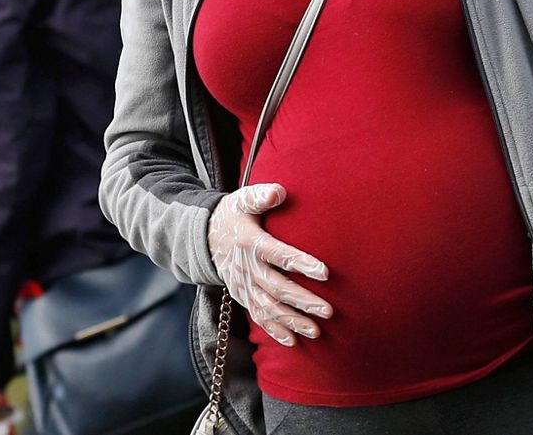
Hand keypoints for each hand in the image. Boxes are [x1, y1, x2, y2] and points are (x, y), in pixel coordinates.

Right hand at [208, 184, 332, 345]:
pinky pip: (258, 316)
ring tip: (316, 331)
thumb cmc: (233, 214)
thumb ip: (260, 196)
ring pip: (268, 307)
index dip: (301, 263)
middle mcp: (246, 268)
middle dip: (302, 300)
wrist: (204, 236)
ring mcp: (243, 285)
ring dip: (291, 320)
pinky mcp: (242, 295)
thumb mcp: (242, 199)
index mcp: (250, 242)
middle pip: (276, 287)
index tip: (325, 272)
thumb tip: (279, 192)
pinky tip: (293, 342)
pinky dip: (274, 330)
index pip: (278, 254)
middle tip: (328, 310)